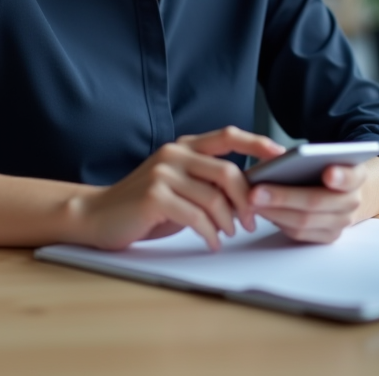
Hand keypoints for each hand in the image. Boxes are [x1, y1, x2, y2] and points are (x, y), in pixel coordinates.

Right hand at [68, 126, 285, 251]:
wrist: (96, 216)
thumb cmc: (143, 205)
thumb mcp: (178, 186)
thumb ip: (207, 182)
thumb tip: (249, 195)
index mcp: (183, 146)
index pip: (227, 136)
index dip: (257, 143)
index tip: (282, 155)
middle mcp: (174, 153)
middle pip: (227, 171)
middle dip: (246, 200)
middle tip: (251, 221)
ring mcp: (163, 173)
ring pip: (214, 197)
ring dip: (228, 222)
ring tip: (228, 234)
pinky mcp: (154, 196)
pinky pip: (196, 216)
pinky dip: (210, 233)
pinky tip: (212, 242)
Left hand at [249, 162, 368, 243]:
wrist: (343, 194)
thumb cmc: (326, 171)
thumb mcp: (324, 157)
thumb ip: (308, 157)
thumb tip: (275, 158)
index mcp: (356, 176)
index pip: (352, 176)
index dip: (341, 176)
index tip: (327, 173)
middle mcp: (352, 202)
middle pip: (318, 201)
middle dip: (284, 197)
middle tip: (256, 191)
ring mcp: (340, 223)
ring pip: (304, 221)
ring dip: (274, 212)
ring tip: (251, 201)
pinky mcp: (327, 237)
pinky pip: (299, 233)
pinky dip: (278, 221)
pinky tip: (261, 211)